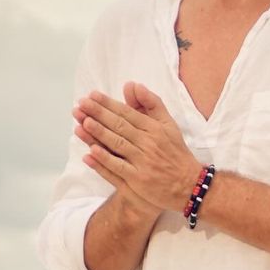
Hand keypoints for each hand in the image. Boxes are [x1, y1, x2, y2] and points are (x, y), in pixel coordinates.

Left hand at [73, 82, 201, 212]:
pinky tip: (90, 153)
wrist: (189, 184)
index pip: (128, 113)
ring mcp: (142, 164)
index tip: (92, 96)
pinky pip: (117, 170)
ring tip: (82, 123)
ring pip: (117, 146)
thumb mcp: (169, 124)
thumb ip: (151, 104)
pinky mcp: (138, 182)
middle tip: (81, 105)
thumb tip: (133, 85)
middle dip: (98, 114)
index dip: (108, 104)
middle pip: (120, 127)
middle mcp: (148, 144)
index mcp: (155, 129)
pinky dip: (103, 161)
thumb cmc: (175, 152)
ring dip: (98, 134)